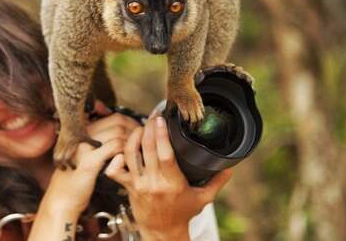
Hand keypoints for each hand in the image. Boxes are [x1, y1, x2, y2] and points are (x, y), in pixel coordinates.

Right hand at [43, 101, 140, 215]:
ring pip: (118, 132)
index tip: (138, 130)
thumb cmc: (77, 177)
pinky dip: (126, 151)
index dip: (130, 122)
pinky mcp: (89, 161)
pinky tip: (128, 159)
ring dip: (133, 141)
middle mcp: (82, 134)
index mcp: (82, 130)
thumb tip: (124, 133)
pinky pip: (114, 147)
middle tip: (143, 140)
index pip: (113, 116)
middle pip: (117, 121)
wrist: (62, 198)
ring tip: (138, 150)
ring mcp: (84, 146)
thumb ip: (101, 141)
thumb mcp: (87, 154)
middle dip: (135, 129)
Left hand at [104, 116, 231, 239]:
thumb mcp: (203, 199)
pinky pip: (115, 170)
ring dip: (134, 137)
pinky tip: (123, 148)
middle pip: (147, 149)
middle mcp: (154, 182)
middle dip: (148, 128)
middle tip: (153, 116)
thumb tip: (231, 168)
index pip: (165, 154)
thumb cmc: (182, 214)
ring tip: (141, 126)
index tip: (162, 120)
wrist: (162, 232)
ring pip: (130, 154)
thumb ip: (216, 182)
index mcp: (173, 183)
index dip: (161, 135)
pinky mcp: (127, 187)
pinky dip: (116, 157)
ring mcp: (138, 184)